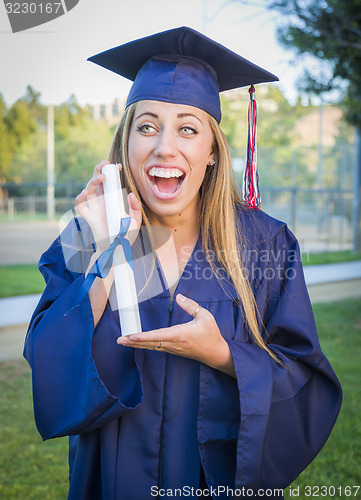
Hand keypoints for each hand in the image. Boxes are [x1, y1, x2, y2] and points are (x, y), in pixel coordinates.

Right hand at [75, 161, 141, 250]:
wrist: (118, 249)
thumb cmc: (126, 235)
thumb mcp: (135, 220)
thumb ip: (135, 207)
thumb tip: (130, 194)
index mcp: (112, 199)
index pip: (110, 181)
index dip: (111, 171)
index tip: (118, 165)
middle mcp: (101, 201)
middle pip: (96, 181)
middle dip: (99, 170)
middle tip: (106, 164)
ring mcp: (94, 208)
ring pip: (88, 189)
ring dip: (93, 181)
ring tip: (102, 177)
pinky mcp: (89, 217)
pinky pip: (80, 205)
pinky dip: (80, 198)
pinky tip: (86, 193)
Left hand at [117, 293, 234, 376]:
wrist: (216, 353)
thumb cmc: (211, 334)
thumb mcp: (205, 316)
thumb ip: (190, 306)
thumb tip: (179, 296)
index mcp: (180, 334)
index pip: (159, 336)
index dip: (144, 336)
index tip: (132, 336)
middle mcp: (174, 343)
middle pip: (150, 343)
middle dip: (134, 342)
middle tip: (119, 340)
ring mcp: (173, 348)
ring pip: (151, 346)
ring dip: (136, 344)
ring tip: (123, 341)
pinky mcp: (174, 350)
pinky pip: (156, 347)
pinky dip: (144, 345)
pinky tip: (137, 343)